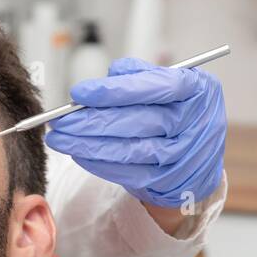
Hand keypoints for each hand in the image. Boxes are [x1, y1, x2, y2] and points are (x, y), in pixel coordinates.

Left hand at [43, 57, 225, 208]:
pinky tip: (78, 154)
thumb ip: (138, 75)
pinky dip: (98, 163)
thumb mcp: (167, 83)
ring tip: (59, 139)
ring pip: (129, 150)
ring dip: (87, 145)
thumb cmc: (175, 109)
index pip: (153, 87)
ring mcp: (184, 156)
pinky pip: (128, 172)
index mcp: (197, 90)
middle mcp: (195, 124)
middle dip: (90, 121)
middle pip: (136, 121)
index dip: (113, 91)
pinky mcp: (168, 181)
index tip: (78, 93)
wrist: (198, 154)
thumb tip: (107, 77)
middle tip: (59, 120)